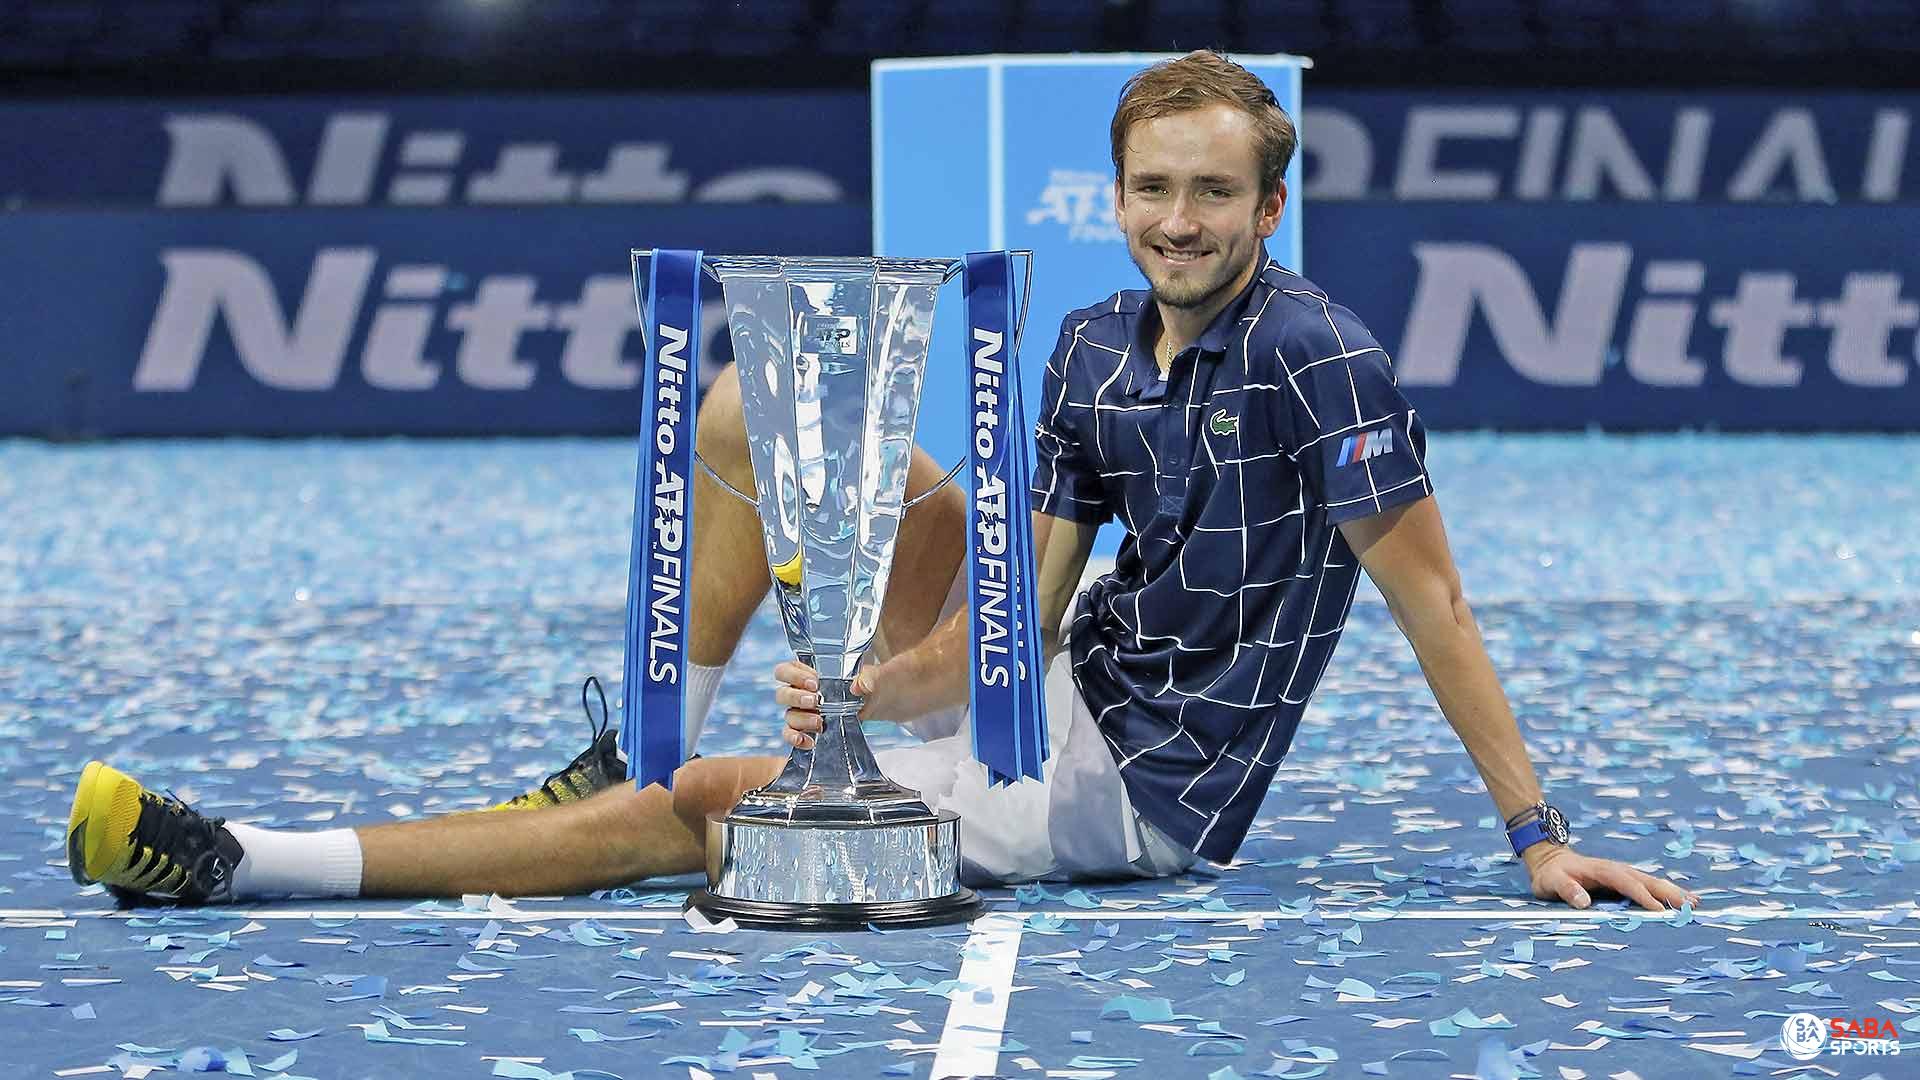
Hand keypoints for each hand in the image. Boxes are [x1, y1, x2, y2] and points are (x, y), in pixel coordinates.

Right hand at [772, 660, 892, 749]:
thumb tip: (858, 686)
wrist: (878, 702)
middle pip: (782, 694)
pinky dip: (797, 738)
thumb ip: (868, 678)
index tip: (815, 683)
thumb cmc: (869, 683)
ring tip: (820, 723)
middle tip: (816, 701)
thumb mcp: (872, 676)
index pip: (786, 670)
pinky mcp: (808, 729)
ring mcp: (803, 711)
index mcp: (809, 673)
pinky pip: (792, 734)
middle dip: (796, 698)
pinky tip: (810, 741)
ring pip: (788, 715)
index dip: (794, 676)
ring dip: (801, 720)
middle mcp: (801, 691)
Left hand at [1525, 845, 1701, 911]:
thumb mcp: (1552, 882)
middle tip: (1691, 905)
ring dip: (1673, 892)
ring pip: (1652, 882)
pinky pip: (1648, 886)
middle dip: (1668, 892)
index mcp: (1602, 870)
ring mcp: (1623, 874)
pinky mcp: (1625, 880)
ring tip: (1695, 903)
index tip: (1658, 911)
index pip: (1626, 883)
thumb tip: (1583, 901)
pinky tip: (1681, 900)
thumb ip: (1566, 889)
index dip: (1642, 896)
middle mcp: (1617, 870)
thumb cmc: (1551, 874)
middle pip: (1647, 880)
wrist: (1551, 860)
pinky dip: (1666, 892)